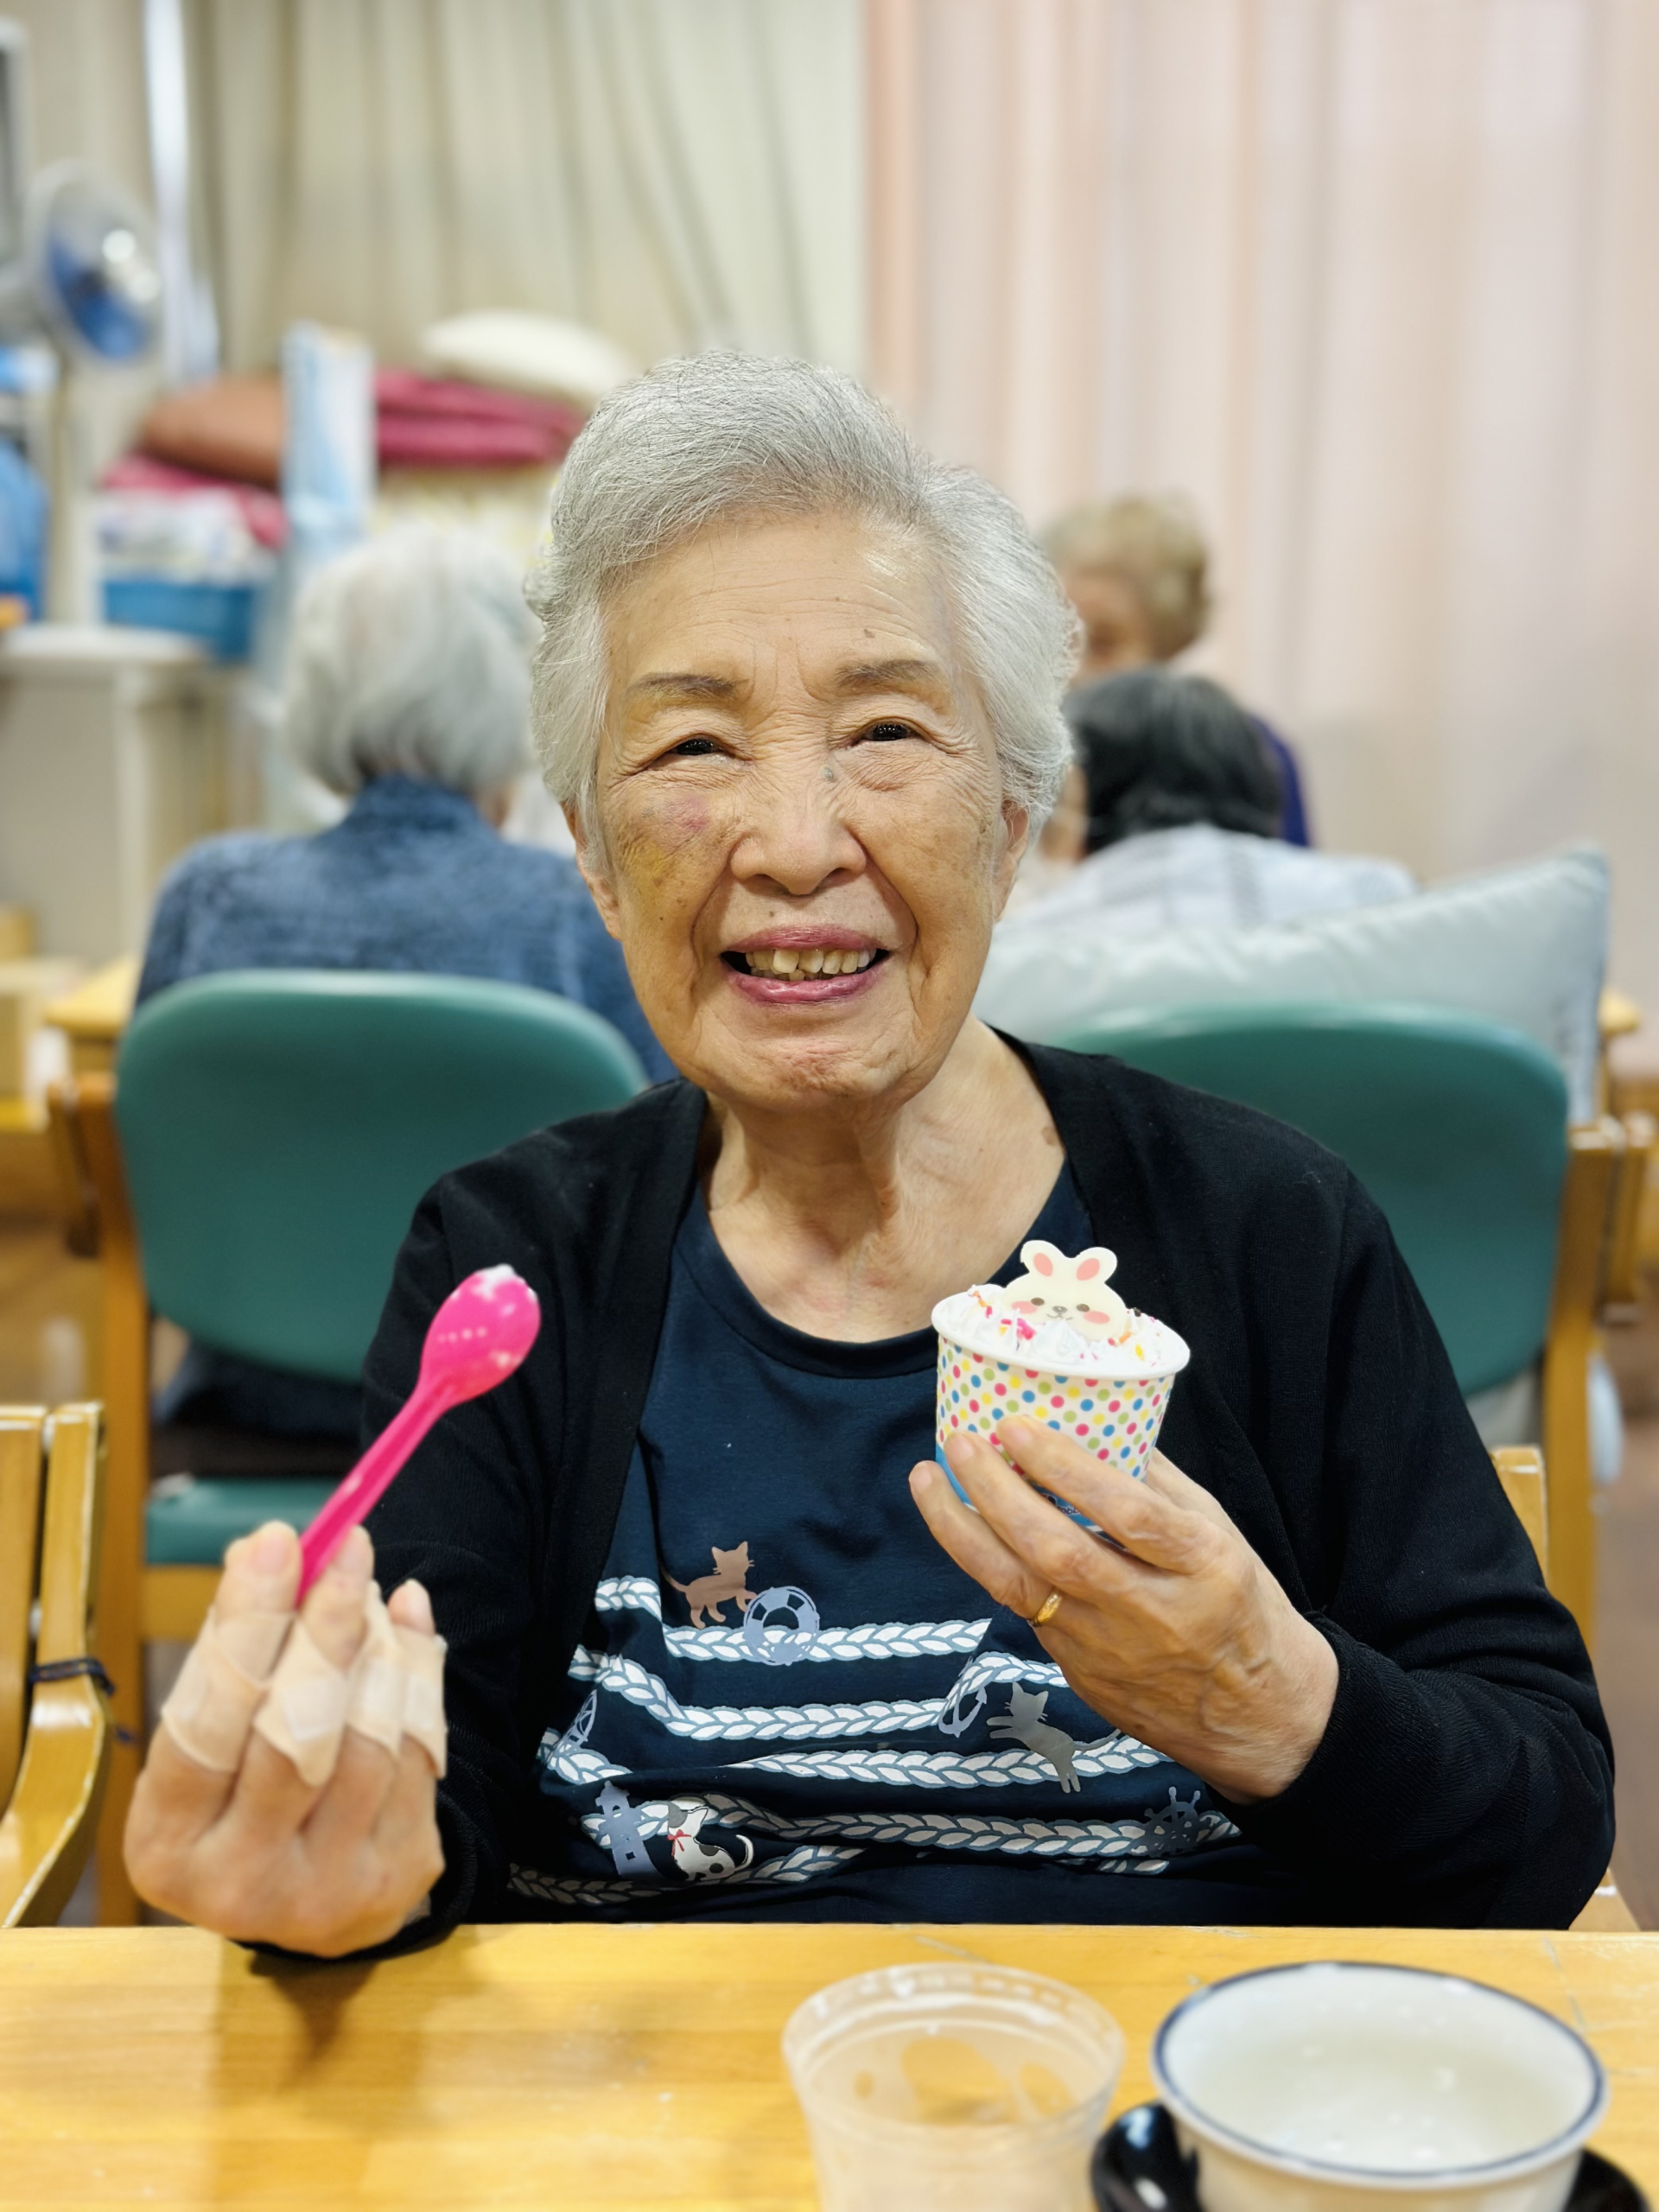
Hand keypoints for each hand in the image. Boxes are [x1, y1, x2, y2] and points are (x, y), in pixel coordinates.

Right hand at [124, 1522, 444, 1956]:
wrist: (317, 1882)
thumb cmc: (245, 1780)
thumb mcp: (215, 1729)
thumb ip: (234, 1646)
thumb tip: (267, 1548)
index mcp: (165, 1845)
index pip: (202, 1728)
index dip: (244, 1628)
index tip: (276, 1541)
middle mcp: (238, 1882)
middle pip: (293, 1738)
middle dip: (326, 1627)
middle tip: (347, 1547)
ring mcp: (325, 1890)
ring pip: (369, 1742)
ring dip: (379, 1648)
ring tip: (370, 1592)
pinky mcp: (398, 1876)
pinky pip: (420, 1753)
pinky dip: (418, 1674)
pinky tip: (408, 1629)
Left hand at [909, 1419, 1336, 1801]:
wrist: (1255, 1718)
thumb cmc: (1240, 1606)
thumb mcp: (1222, 1535)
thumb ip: (1159, 1484)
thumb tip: (1096, 1420)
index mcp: (1203, 1566)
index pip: (1128, 1513)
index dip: (1067, 1469)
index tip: (1017, 1427)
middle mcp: (1153, 1612)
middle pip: (1060, 1552)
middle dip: (998, 1494)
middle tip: (962, 1443)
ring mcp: (1110, 1650)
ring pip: (1020, 1589)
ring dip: (964, 1531)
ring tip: (929, 1481)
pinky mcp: (1080, 1674)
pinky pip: (1024, 1612)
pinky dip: (988, 1563)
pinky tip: (962, 1525)